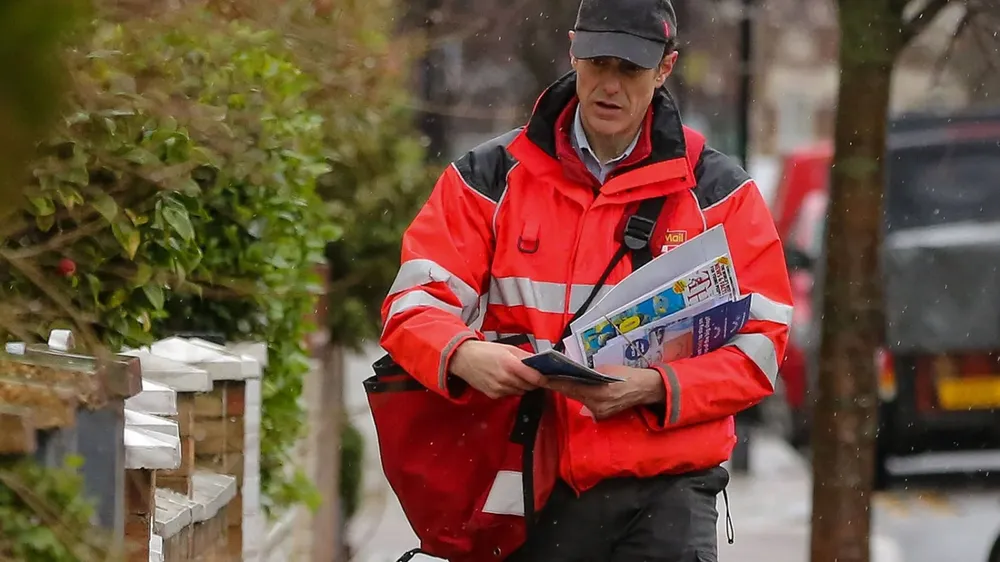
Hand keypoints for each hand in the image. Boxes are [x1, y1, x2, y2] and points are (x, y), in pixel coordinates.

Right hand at [449, 340, 544, 398]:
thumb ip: (525, 356)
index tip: (548, 377)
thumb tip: (540, 361)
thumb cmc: (484, 351)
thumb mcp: (508, 348)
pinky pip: (510, 394)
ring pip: (521, 391)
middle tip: (529, 373)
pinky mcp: (494, 395)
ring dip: (522, 385)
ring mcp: (499, 389)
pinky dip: (511, 388)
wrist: (463, 359)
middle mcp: (505, 379)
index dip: (544, 378)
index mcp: (510, 365)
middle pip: (530, 386)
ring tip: (514, 374)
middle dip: (533, 381)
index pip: (535, 378)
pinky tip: (504, 379)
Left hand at [543, 365, 664, 420]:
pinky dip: (578, 395)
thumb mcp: (608, 368)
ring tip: (554, 379)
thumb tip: (572, 369)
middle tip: (542, 375)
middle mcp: (597, 405)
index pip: (571, 386)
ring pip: (577, 399)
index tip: (541, 376)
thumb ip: (590, 371)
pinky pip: (585, 404)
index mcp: (599, 391)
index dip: (554, 381)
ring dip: (567, 389)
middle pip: (571, 393)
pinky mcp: (601, 416)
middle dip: (557, 384)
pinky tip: (572, 387)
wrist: (646, 389)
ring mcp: (599, 412)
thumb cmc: (628, 375)